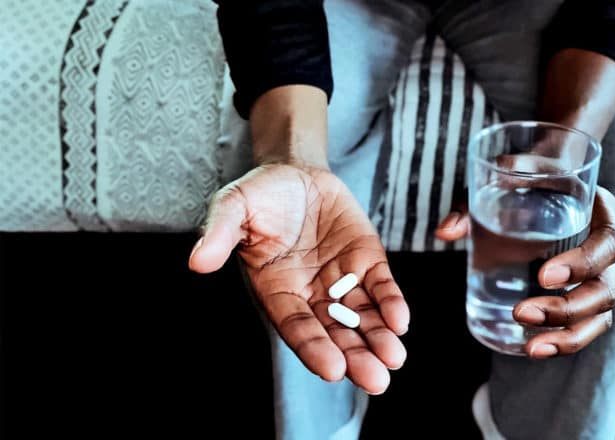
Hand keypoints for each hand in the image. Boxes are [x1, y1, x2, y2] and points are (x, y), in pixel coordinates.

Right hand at [189, 164, 408, 393]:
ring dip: (378, 338)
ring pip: (362, 317)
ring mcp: (341, 279)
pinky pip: (380, 286)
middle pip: (334, 333)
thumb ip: (220, 233)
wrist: (294, 171)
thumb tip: (198, 262)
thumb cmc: (260, 195)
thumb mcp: (234, 206)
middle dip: (355, 357)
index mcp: (276, 290)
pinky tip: (400, 320)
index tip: (332, 369)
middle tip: (375, 380)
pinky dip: (390, 303)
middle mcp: (311, 294)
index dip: (314, 347)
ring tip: (393, 359)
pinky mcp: (366, 260)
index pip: (296, 326)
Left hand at [436, 186, 614, 358]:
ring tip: (531, 346)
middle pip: (606, 289)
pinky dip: (565, 343)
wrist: (544, 179)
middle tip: (522, 312)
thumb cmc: (529, 176)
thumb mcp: (506, 175)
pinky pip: (586, 326)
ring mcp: (601, 275)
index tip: (543, 275)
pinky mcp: (584, 294)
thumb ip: (476, 199)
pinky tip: (534, 350)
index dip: (583, 264)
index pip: (609, 243)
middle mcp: (607, 248)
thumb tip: (444, 233)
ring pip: (600, 316)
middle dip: (567, 308)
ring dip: (568, 336)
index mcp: (602, 212)